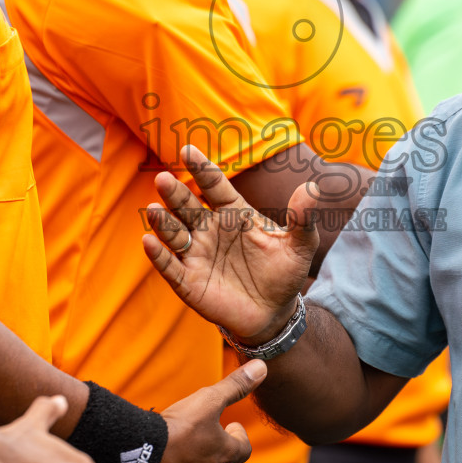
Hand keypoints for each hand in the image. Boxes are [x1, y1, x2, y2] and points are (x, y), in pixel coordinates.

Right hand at [138, 360, 266, 462]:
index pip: (244, 450)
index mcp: (224, 453)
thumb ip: (235, 385)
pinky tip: (165, 458)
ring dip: (197, 459)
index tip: (233, 425)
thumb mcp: (209, 400)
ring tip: (186, 443)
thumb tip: (261, 367)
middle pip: (221, 462)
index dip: (241, 437)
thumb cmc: (180, 427)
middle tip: (210, 432)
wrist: (142, 454)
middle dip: (218, 447)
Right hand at [144, 145, 320, 341]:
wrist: (275, 313)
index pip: (215, 186)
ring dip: (163, 222)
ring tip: (155, 209)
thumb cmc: (284, 272)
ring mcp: (197, 254)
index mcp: (233, 213)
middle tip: (164, 178)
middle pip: (188, 207)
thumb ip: (304, 218)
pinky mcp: (188, 281)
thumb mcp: (300, 245)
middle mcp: (210, 229)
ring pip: (174, 233)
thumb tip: (313, 188)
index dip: (202, 169)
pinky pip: (170, 266)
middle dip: (175, 193)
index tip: (187, 150)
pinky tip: (149, 242)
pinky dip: (158, 255)